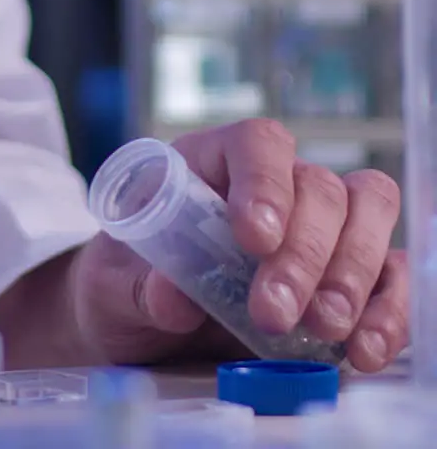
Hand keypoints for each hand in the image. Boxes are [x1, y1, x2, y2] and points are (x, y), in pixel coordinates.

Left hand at [71, 119, 406, 371]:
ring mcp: (312, 228)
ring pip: (366, 219)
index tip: (252, 239)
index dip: (264, 183)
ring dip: (351, 277)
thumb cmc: (121, 283)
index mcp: (207, 164)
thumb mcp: (109, 285)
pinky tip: (363, 349)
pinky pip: (386, 277)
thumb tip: (172, 297)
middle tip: (274, 312)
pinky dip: (385, 311)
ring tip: (321, 329)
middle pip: (318, 189)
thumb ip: (135, 287)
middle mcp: (270, 186)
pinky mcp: (340, 277)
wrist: (133, 326)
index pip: (256, 144)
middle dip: (304, 254)